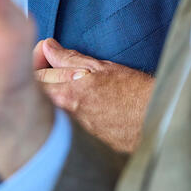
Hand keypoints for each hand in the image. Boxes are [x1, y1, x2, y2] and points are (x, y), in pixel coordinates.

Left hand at [33, 37, 153, 152]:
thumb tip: (48, 47)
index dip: (36, 63)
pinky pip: (71, 124)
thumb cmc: (133, 91)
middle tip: (55, 66)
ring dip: (59, 95)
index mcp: (66, 95)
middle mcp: (67, 117)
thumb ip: (69, 58)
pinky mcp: (88, 143)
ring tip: (75, 84)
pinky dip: (74, 111)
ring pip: (55, 110)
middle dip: (44, 79)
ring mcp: (76, 132)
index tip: (45, 55)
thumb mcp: (100, 67)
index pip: (33, 79)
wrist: (157, 121)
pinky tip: (88, 103)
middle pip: (40, 96)